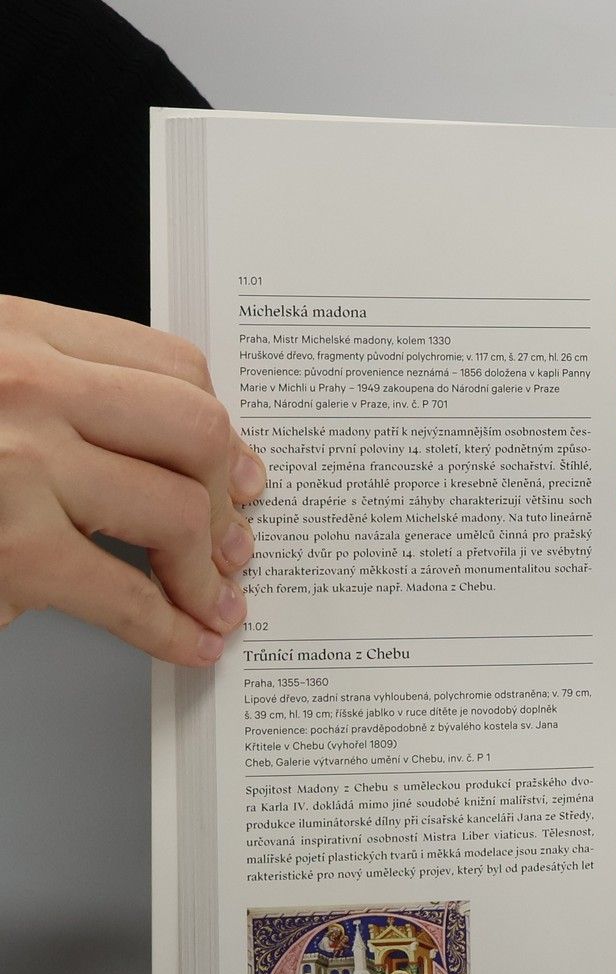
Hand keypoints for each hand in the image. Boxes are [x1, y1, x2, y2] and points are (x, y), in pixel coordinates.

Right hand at [0, 296, 264, 664]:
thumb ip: (45, 393)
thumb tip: (148, 446)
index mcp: (16, 335)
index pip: (169, 364)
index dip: (218, 425)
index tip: (234, 466)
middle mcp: (24, 387)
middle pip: (194, 431)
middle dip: (227, 495)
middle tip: (234, 536)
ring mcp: (17, 466)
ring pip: (175, 511)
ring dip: (210, 569)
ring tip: (215, 596)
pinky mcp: (10, 550)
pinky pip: (127, 594)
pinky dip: (173, 627)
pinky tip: (187, 639)